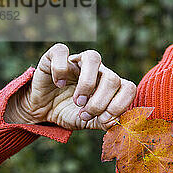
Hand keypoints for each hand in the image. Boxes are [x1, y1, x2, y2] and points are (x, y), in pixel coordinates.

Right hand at [5, 43, 136, 130]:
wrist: (43, 111)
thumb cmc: (71, 113)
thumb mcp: (91, 122)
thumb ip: (105, 122)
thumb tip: (116, 122)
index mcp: (110, 86)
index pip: (129, 88)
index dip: (120, 105)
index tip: (103, 119)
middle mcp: (98, 71)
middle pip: (112, 77)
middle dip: (100, 102)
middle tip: (85, 113)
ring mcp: (78, 61)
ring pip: (93, 57)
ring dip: (87, 84)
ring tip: (78, 101)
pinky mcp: (55, 57)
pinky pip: (61, 50)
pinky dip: (60, 69)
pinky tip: (58, 84)